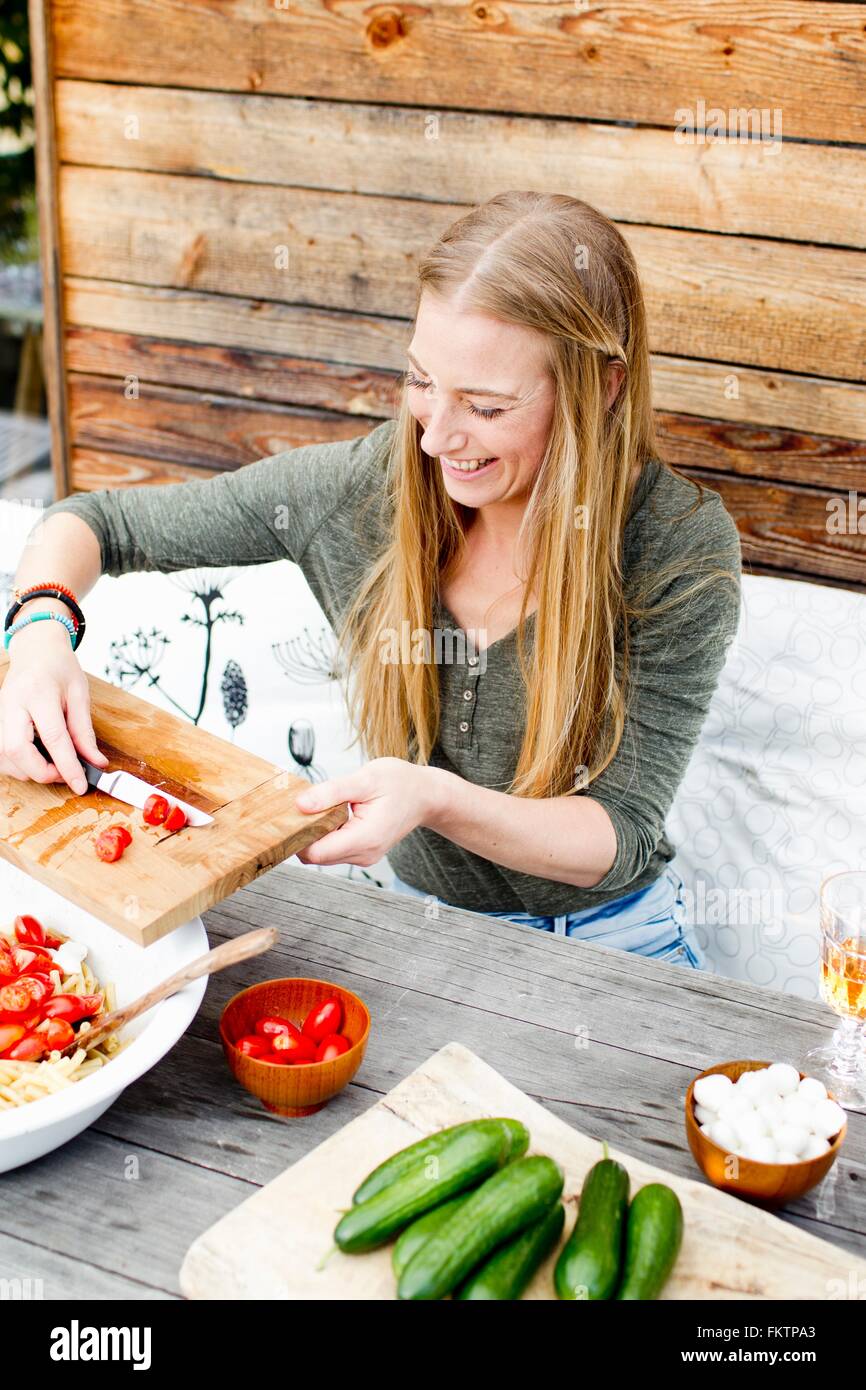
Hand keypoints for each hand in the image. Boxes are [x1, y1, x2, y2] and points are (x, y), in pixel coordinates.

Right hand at [0, 624, 109, 793]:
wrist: (35, 650)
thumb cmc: (59, 668)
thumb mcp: (79, 694)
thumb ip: (85, 731)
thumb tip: (95, 763)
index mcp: (38, 693)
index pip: (53, 737)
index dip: (68, 766)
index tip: (80, 785)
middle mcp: (12, 704)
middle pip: (17, 750)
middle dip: (41, 771)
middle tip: (65, 773)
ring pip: (5, 757)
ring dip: (30, 770)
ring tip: (54, 764)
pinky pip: (2, 754)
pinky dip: (20, 764)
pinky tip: (37, 758)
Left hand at [294, 757, 441, 867]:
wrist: (426, 795)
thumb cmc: (400, 783)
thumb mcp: (365, 779)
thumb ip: (331, 792)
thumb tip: (300, 804)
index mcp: (365, 838)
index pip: (315, 853)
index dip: (297, 836)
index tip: (291, 815)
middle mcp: (364, 854)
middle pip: (315, 856)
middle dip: (303, 834)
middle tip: (304, 806)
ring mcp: (364, 856)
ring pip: (323, 855)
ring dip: (315, 834)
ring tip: (323, 807)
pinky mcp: (363, 853)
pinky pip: (334, 850)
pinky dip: (326, 834)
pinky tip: (333, 814)